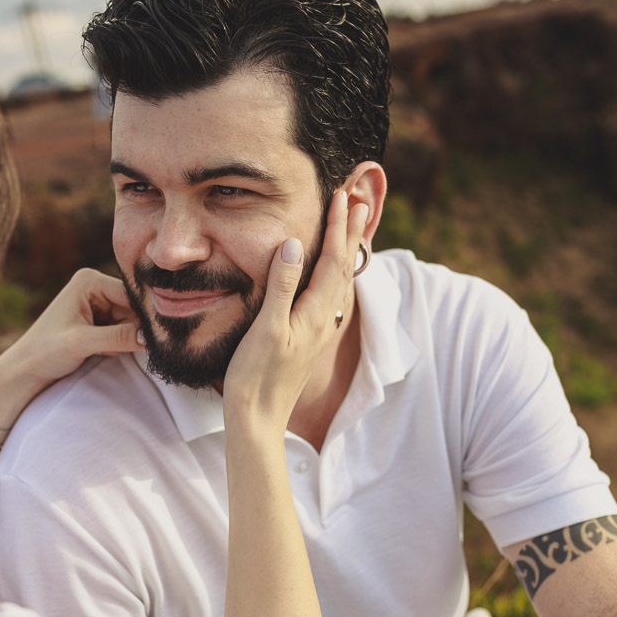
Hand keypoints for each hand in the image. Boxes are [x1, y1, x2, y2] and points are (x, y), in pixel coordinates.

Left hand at [0, 268, 144, 424]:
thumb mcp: (82, 343)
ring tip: (113, 351)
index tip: (162, 335)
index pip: (132, 295)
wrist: (25, 370)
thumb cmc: (45, 351)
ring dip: (129, 338)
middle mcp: (95, 286)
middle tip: (136, 348)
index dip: (146, 315)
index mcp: (89, 280)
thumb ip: (118, 337)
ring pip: (132, 321)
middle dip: (137, 328)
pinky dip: (122, 343)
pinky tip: (109, 351)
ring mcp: (98, 303)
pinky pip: (125, 330)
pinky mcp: (100, 320)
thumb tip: (151, 337)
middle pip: (134, 307)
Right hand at [223, 190, 367, 431]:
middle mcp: (324, 320)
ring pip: (341, 284)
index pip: (333, 260)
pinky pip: (332, 298)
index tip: (344, 197)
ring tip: (353, 231)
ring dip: (348, 253)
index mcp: (315, 313)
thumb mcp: (266, 328)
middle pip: (344, 268)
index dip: (339, 227)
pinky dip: (337, 277)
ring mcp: (319, 332)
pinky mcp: (310, 340)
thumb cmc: (255, 375)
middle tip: (361, 201)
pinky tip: (334, 278)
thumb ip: (281, 285)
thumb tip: (295, 244)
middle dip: (351, 234)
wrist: (258, 419)